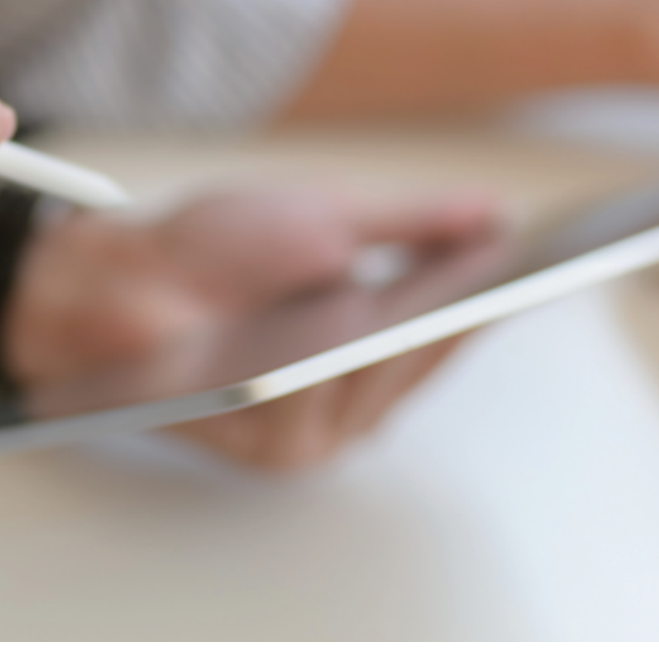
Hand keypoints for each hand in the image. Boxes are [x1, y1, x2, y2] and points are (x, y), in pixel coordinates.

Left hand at [2, 188, 500, 471]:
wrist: (112, 279)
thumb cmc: (206, 249)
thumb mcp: (327, 215)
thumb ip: (412, 222)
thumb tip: (494, 213)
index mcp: (363, 344)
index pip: (447, 324)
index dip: (494, 293)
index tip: (546, 261)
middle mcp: (344, 398)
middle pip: (427, 359)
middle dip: (467, 315)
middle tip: (512, 273)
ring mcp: (314, 429)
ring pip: (388, 386)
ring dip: (412, 341)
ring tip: (458, 294)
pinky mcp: (277, 445)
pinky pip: (335, 406)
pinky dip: (353, 368)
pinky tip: (372, 329)